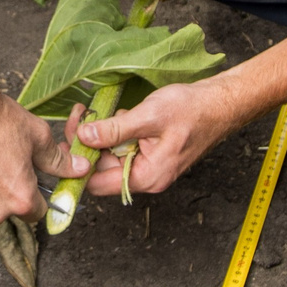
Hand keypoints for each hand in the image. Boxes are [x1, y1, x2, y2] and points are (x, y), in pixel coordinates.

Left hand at [73, 76, 246, 200]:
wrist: (221, 103)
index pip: (98, 184)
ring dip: (100, 134)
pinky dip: (115, 130)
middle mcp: (146, 176)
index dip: (78, 165)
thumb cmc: (192, 110)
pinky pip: (123, 146)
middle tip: (79, 116)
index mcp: (146, 176)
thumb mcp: (148, 117)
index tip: (66, 143)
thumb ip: (113, 130)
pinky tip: (116, 114)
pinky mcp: (150, 152)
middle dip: (87, 143)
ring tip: (94, 111)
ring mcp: (148, 165)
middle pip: (102, 169)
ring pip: (111, 155)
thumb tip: (83, 138)